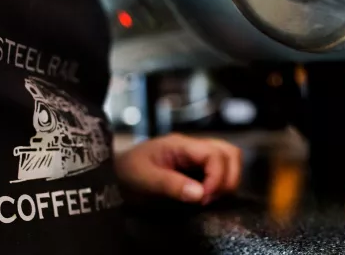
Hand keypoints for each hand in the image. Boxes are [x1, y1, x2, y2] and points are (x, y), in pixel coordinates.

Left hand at [115, 133, 241, 204]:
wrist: (113, 175)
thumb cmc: (126, 174)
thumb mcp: (145, 179)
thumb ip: (172, 185)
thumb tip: (201, 194)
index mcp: (181, 144)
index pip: (215, 154)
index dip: (217, 178)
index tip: (203, 198)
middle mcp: (193, 147)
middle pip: (230, 153)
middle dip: (228, 178)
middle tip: (210, 199)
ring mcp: (196, 156)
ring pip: (229, 160)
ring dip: (227, 180)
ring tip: (209, 198)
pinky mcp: (196, 168)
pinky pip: (220, 170)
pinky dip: (220, 184)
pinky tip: (206, 197)